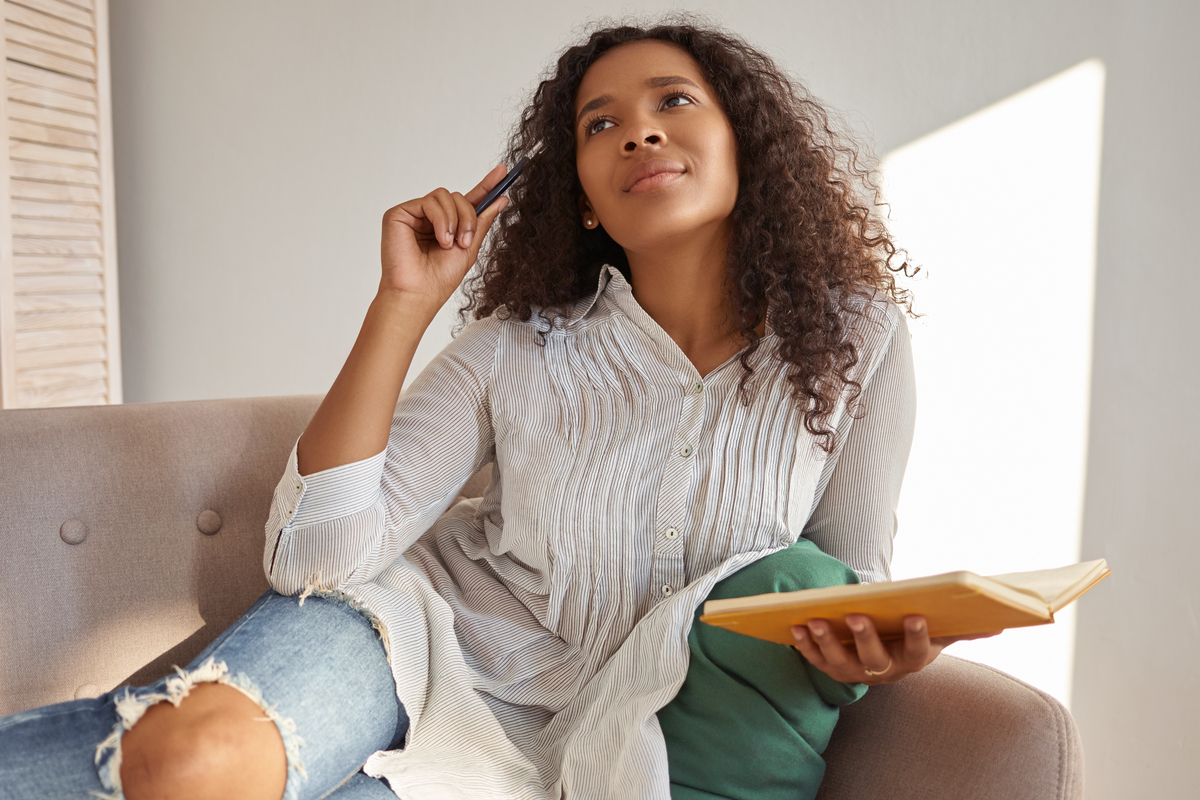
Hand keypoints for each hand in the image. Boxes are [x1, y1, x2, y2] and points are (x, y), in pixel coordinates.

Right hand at [379, 164, 508, 309]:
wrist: (419, 293)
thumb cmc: (440, 278)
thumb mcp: (470, 247)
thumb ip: (482, 221)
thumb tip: (501, 199)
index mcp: (447, 225)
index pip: (467, 200)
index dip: (486, 185)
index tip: (504, 171)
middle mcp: (430, 217)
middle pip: (458, 197)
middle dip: (469, 216)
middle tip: (466, 241)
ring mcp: (414, 214)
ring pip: (445, 195)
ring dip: (455, 220)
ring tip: (450, 244)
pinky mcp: (399, 213)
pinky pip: (429, 201)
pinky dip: (441, 220)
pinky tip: (440, 239)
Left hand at [791, 615, 999, 685]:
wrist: (883, 650)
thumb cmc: (910, 633)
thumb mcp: (938, 631)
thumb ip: (963, 627)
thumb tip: (1000, 622)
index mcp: (913, 660)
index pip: (920, 652)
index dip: (918, 636)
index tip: (916, 615)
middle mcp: (884, 672)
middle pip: (874, 659)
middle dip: (864, 637)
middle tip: (855, 615)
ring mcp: (855, 672)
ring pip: (840, 663)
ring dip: (826, 642)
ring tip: (814, 619)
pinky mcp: (831, 668)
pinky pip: (815, 660)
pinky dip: (804, 645)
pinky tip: (794, 626)